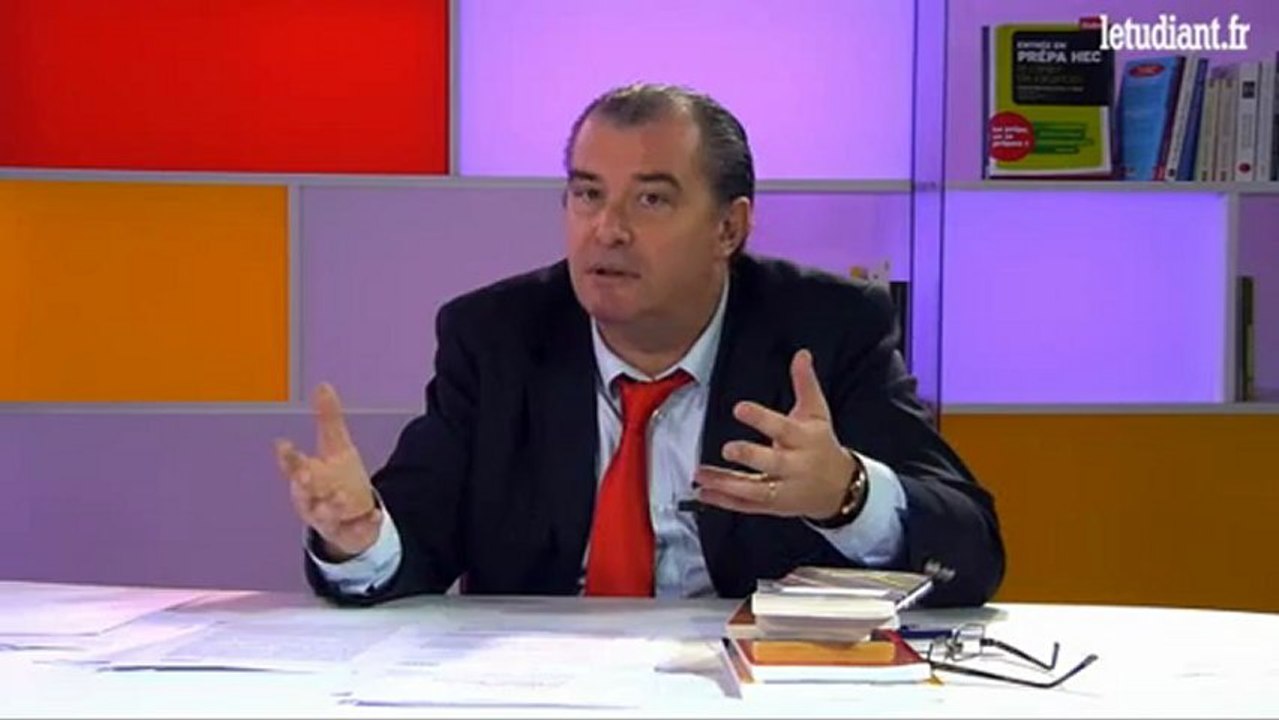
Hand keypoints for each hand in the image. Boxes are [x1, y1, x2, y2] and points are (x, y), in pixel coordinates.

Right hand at [274, 383, 379, 560]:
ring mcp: (330, 518)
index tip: (282, 443)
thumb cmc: (335, 478)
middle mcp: (313, 499)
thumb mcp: (335, 446)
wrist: (347, 520)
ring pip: (327, 515)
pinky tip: (377, 516)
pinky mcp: (350, 532)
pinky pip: (358, 529)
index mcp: (306, 476)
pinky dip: (367, 523)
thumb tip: (324, 385)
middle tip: (306, 474)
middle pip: (304, 492)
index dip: (287, 456)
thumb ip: (328, 418)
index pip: (293, 465)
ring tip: (343, 498)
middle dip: (304, 483)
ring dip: (333, 505)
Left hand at [694, 349, 856, 520]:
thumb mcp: (817, 413)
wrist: (840, 489)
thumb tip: (801, 354)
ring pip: (755, 490)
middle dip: (750, 456)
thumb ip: (805, 384)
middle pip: (772, 463)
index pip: (782, 428)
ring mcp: (783, 489)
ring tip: (702, 475)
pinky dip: (724, 501)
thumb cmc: (822, 445)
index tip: (739, 408)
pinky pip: (746, 506)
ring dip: (727, 484)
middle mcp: (794, 466)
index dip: (761, 418)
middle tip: (727, 449)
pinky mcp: (772, 506)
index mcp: (804, 440)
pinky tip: (704, 493)